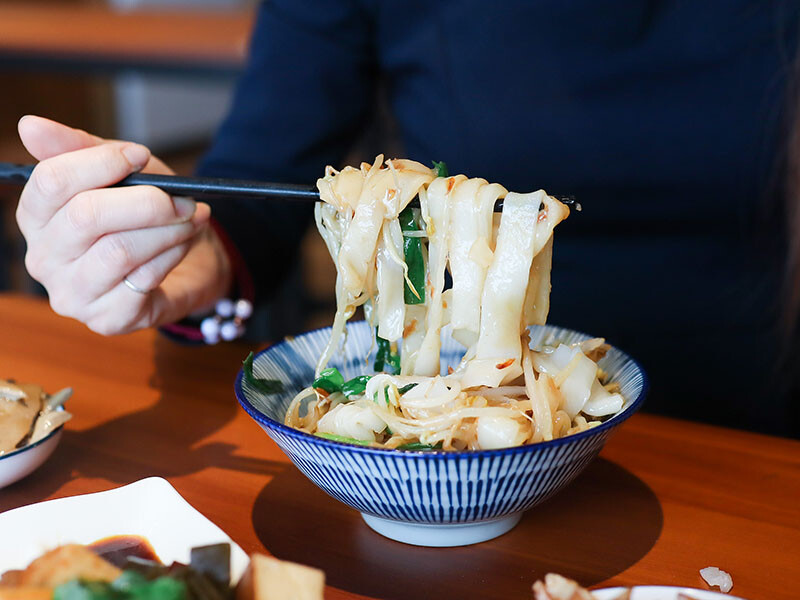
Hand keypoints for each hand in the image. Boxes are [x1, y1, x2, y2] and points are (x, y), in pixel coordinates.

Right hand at [16, 115, 231, 334]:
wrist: (188, 267)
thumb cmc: (148, 219)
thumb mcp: (123, 175)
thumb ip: (83, 151)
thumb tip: (31, 126)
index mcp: (38, 218)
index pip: (51, 182)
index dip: (101, 163)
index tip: (141, 156)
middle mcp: (44, 259)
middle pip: (86, 216)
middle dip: (145, 201)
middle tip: (182, 197)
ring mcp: (72, 295)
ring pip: (119, 250)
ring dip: (167, 229)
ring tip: (192, 218)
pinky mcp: (107, 320)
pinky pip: (142, 279)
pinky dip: (172, 255)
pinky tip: (184, 244)